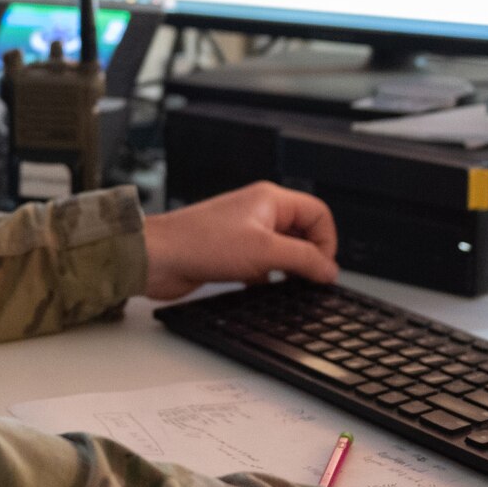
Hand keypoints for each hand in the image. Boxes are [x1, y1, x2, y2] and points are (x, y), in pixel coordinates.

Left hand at [141, 180, 337, 300]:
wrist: (158, 258)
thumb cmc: (199, 243)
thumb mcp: (264, 252)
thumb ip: (304, 259)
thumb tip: (330, 269)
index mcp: (270, 199)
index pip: (318, 214)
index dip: (326, 242)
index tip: (323, 269)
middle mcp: (259, 213)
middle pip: (303, 233)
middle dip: (307, 257)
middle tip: (306, 280)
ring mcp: (245, 233)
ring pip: (282, 251)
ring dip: (286, 269)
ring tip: (281, 283)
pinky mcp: (232, 253)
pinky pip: (263, 265)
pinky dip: (267, 277)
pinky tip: (259, 287)